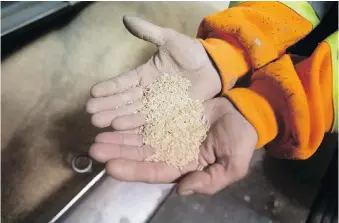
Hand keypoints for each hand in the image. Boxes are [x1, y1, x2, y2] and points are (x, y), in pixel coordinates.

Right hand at [86, 16, 221, 128]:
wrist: (213, 67)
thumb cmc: (191, 52)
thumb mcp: (169, 39)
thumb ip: (148, 32)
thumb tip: (125, 18)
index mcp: (144, 74)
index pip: (123, 82)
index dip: (109, 88)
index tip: (92, 93)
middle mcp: (147, 91)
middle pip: (125, 100)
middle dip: (108, 107)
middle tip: (91, 114)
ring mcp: (158, 105)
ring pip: (135, 112)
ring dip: (118, 118)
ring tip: (102, 123)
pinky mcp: (170, 114)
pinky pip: (152, 121)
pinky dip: (139, 125)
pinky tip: (124, 129)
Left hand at [89, 97, 257, 194]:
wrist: (243, 111)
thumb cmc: (240, 138)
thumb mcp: (233, 165)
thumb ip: (210, 181)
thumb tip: (182, 189)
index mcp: (185, 166)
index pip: (155, 172)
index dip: (133, 170)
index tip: (111, 167)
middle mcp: (171, 152)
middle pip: (140, 156)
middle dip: (118, 154)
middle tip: (95, 150)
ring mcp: (167, 133)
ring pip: (138, 138)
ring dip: (118, 139)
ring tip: (98, 137)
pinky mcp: (166, 116)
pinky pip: (145, 119)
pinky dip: (129, 121)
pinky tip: (114, 121)